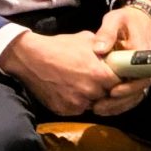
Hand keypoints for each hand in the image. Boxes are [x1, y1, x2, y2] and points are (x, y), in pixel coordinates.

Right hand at [2, 30, 134, 116]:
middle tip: (97, 80)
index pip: (121, 83)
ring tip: (81, 83)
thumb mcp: (86, 40)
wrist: (29, 57)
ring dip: (92, 97)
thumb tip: (116, 53)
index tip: (115, 76)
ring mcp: (77, 103)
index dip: (119, 79)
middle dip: (105, 89)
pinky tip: (70, 89)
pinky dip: (77, 102)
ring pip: (94, 104)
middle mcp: (91, 91)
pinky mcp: (64, 110)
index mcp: (99, 74)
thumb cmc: (59, 46)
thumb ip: (105, 50)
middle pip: (108, 96)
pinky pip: (78, 109)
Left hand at [83, 6, 150, 116]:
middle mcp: (147, 67)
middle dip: (120, 102)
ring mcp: (142, 73)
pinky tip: (103, 107)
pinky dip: (118, 103)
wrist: (137, 20)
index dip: (130, 87)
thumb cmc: (125, 20)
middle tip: (99, 106)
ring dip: (118, 105)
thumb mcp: (115, 20)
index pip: (142, 76)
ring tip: (98, 109)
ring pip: (135, 96)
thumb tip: (99, 49)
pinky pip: (131, 94)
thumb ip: (107, 32)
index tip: (113, 92)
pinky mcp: (136, 78)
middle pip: (138, 91)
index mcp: (143, 54)